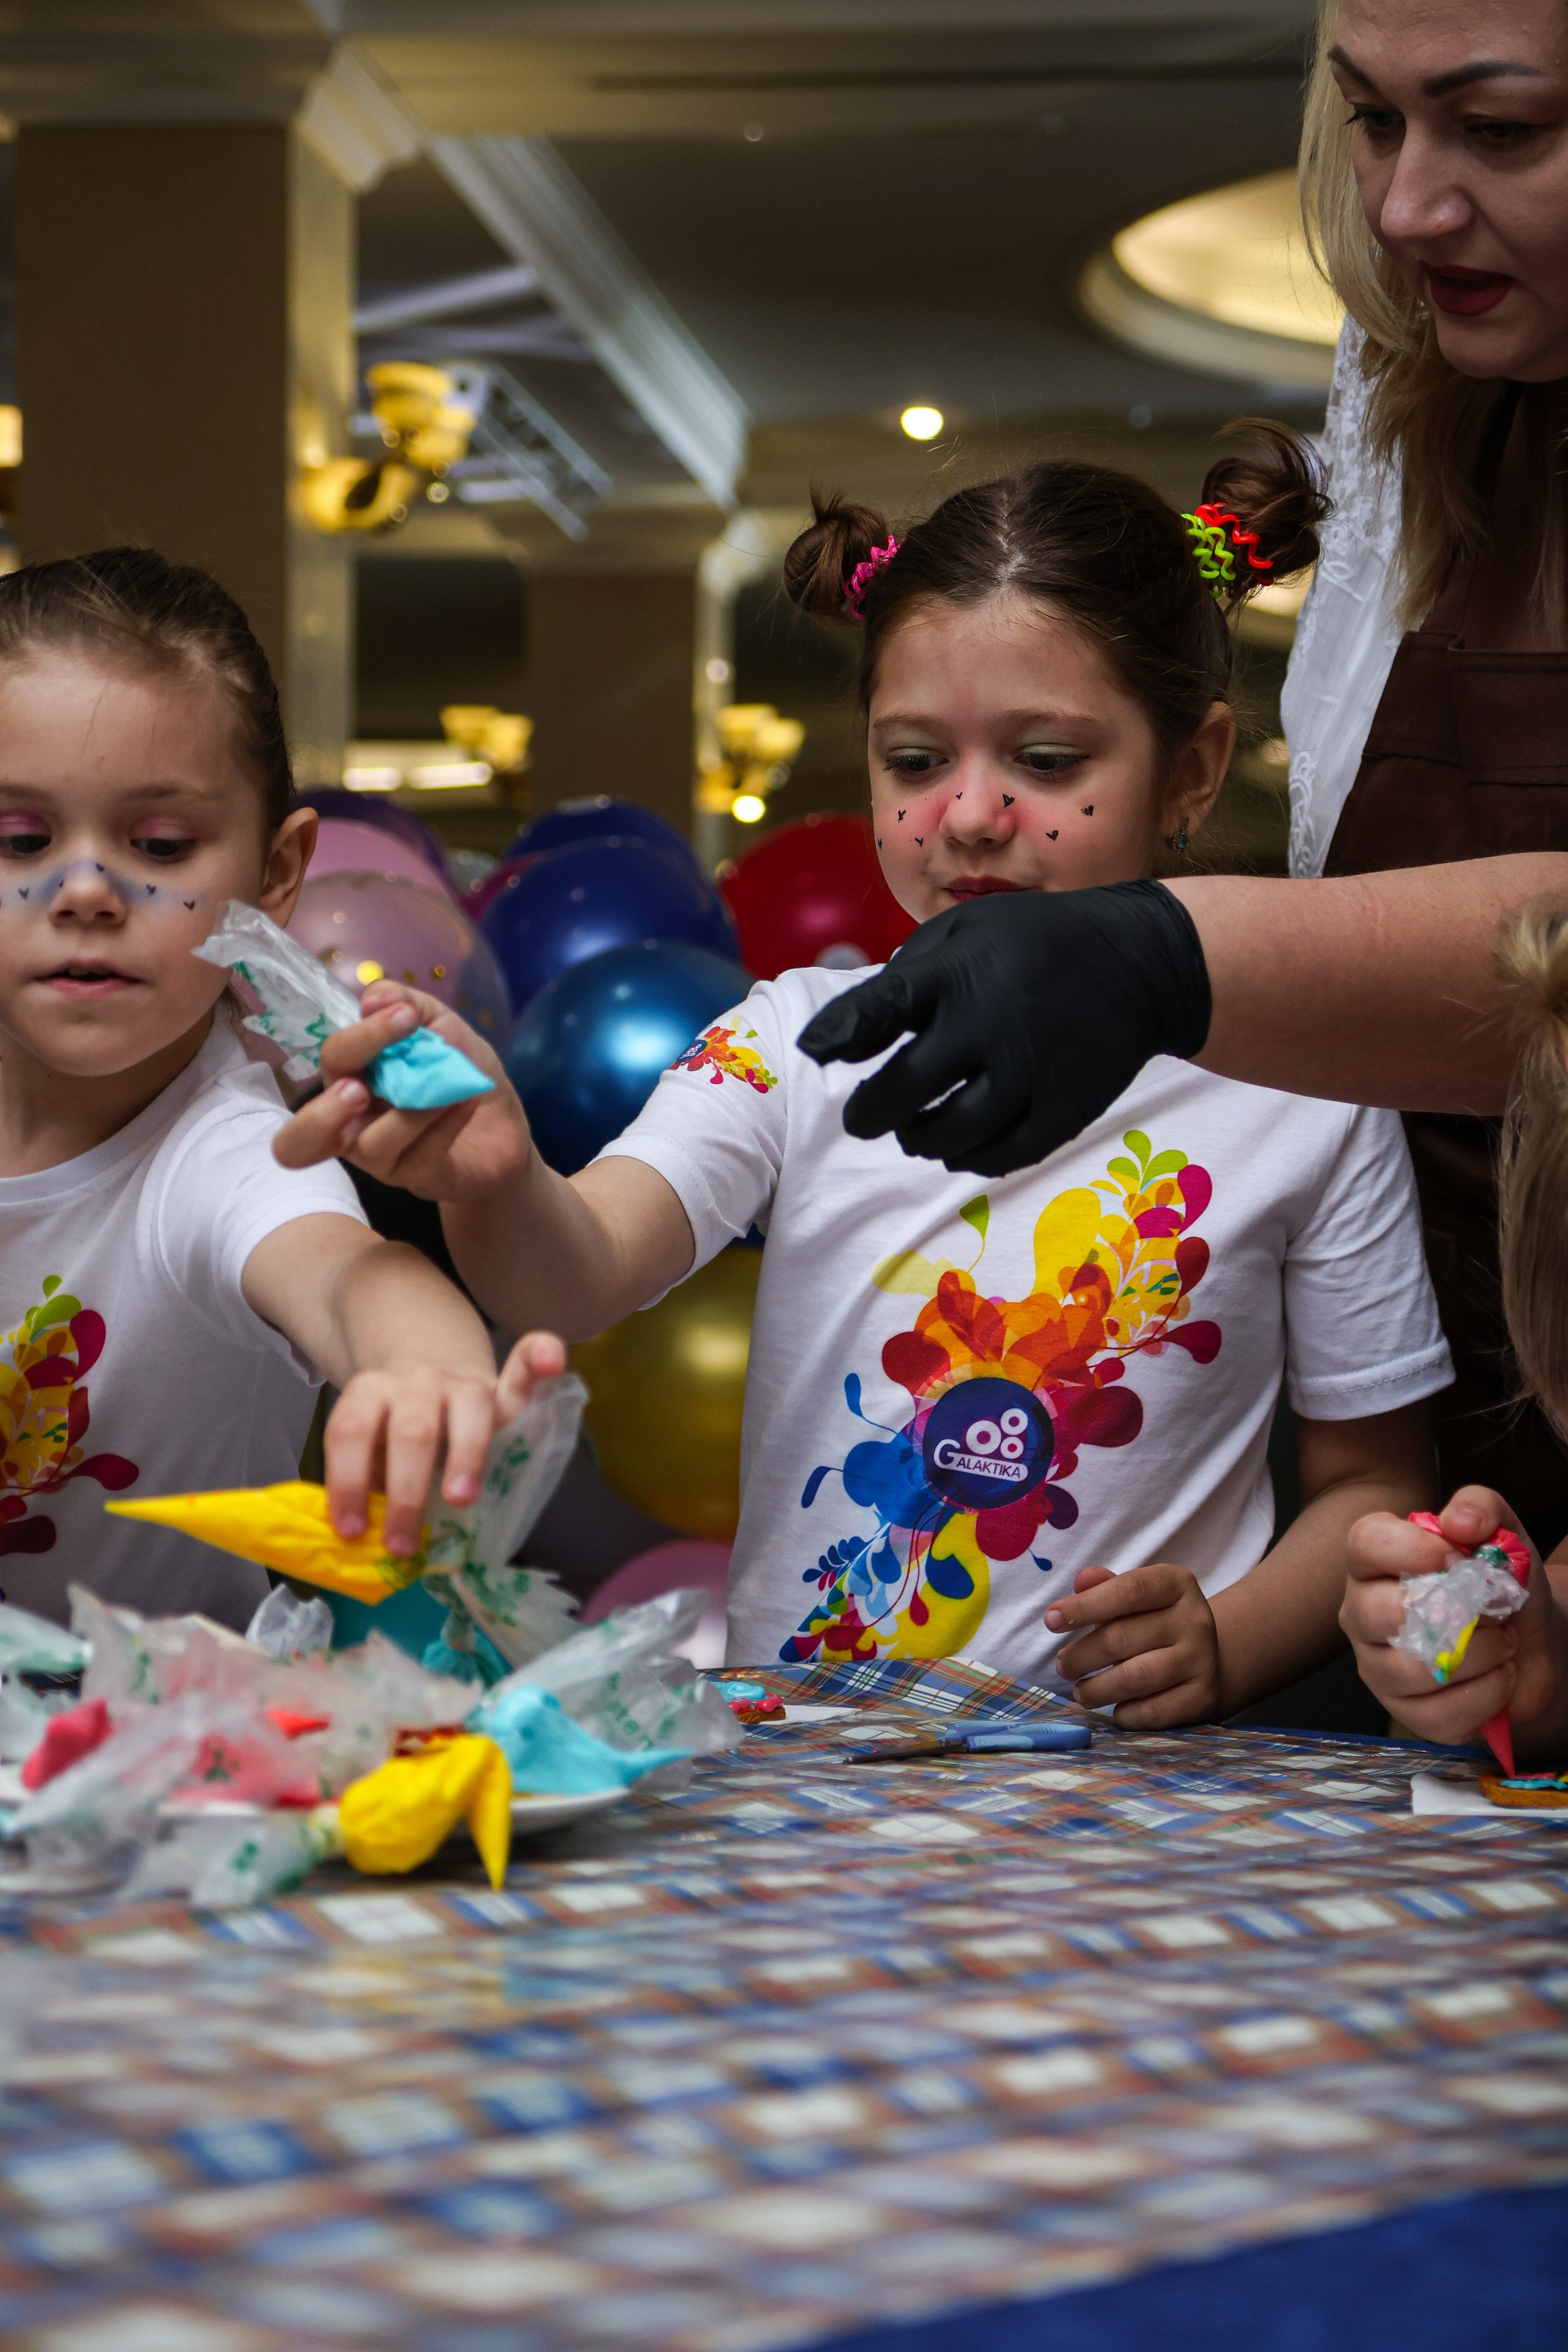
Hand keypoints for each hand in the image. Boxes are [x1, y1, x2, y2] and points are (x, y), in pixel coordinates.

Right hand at [272, 981, 530, 1201]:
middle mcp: (351, 1126)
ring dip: (412, 1110)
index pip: (334, 1062)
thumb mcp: (436, 1025)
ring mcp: (382, 1159)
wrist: (505, 1117)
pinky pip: (420, 1155)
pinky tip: (468, 1099)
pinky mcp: (418, 1178)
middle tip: (359, 1089)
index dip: (360, 1038)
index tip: (406, 1016)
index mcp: (349, 1081)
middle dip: (324, 1112)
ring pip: (371, 1145)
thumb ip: (401, 1002)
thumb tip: (369, 999)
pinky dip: (445, 1123)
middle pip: (298, 1140)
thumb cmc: (457, 1070)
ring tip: (449, 1085)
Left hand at [325, 1330, 566, 1554]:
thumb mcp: (370, 1451)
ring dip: (466, 1457)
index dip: (347, 1481)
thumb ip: (370, 1482)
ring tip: (461, 1499)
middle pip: (412, 1431)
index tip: (351, 1530)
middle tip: (402, 1541)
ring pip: (469, 1409)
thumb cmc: (393, 1433)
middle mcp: (414, 1382)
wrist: (424, 1375)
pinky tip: (552, 1360)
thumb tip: (366, 1539)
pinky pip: (522, 1370)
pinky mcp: (499, 1389)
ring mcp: (460, 1382)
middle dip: (407, 1490)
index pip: (350, 1433)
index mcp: (368, 1394)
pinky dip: (538, 1359)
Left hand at [795, 881, 1209, 1175]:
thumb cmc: (1032, 942)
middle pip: (906, 1091)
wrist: (1138, 962)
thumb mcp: (965, 929)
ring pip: (950, 1135)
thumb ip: (906, 976)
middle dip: (870, 1113)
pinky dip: (967, 1157)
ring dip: (918, 1138)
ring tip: (912, 1129)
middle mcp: (991, 1023)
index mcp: (958, 972)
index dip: (840, 1035)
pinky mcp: (1064, 1109)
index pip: (881, 1009)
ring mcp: (1030, 1071)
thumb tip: (844, 1036)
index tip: (814, 1054)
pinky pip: (1000, 1155)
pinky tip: (957, 1145)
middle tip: (861, 1119)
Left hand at [1047, 1562, 1221, 1726]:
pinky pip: (1152, 1711)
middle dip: (1080, 1655)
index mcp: (1176, 1584)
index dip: (1084, 1606)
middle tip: (1063, 1665)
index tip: (1050, 1620)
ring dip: (1096, 1689)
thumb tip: (1081, 1580)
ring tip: (1080, 1691)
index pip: (1128, 1590)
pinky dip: (1125, 1714)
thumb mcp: (1135, 1597)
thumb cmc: (1154, 1622)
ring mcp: (1203, 1660)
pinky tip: (1114, 1709)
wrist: (1207, 1661)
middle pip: (1121, 1637)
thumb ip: (1105, 1587)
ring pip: (1134, 1678)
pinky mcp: (1203, 1697)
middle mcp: (1195, 1619)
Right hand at [1342, 1486, 1567, 1750]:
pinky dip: (1484, 1697)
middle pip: (1377, 1612)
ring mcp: (1377, 1666)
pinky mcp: (1405, 1712)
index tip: (1457, 1557)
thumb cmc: (1503, 1586)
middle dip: (1455, 1614)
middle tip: (1493, 1611)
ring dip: (1476, 1657)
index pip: (1364, 1543)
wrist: (1531, 1645)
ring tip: (1503, 1646)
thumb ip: (1482, 1508)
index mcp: (1376, 1562)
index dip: (1409, 1548)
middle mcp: (1362, 1612)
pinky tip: (1500, 1679)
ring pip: (1409, 1670)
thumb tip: (1458, 1521)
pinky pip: (1435, 1716)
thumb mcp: (1503, 1536)